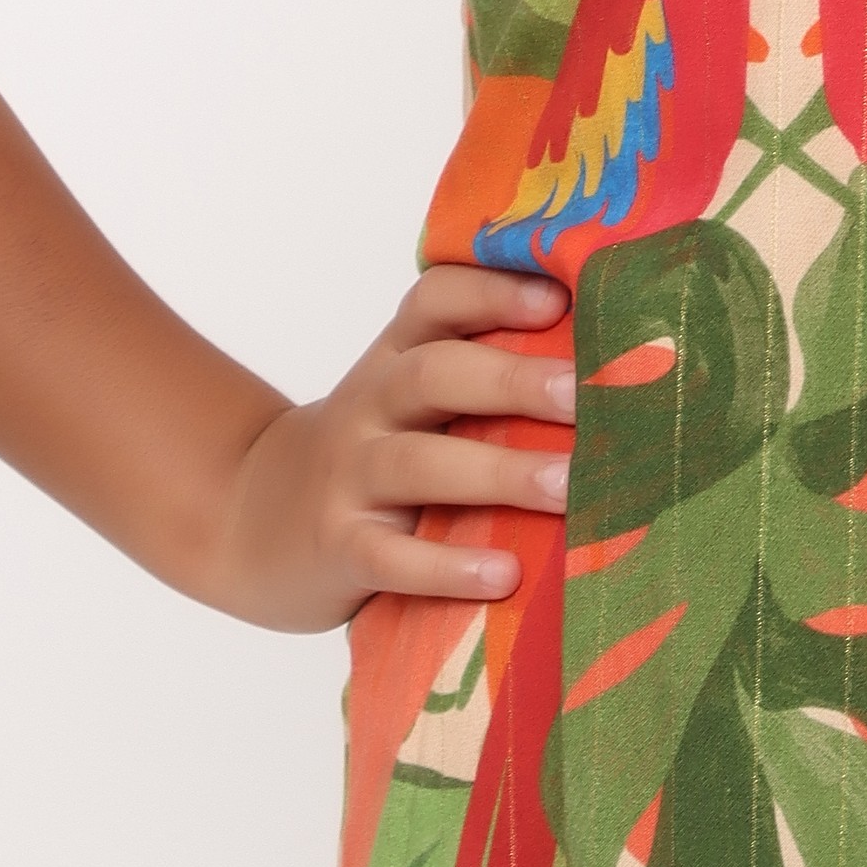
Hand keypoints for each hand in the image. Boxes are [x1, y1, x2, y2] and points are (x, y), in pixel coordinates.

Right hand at [203, 263, 572, 632]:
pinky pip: (391, 557)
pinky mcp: (339, 549)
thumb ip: (484, 375)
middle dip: (513, 380)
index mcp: (396, 358)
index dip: (492, 292)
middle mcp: (369, 405)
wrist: (249, 519)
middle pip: (433, 374)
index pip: (435, 300)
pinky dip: (447, 566)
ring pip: (418, 464)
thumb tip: (616, 367)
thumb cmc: (371, 453)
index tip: (558, 297)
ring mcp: (349, 478)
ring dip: (499, 473)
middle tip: (586, 394)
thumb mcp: (409, 399)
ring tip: (570, 487)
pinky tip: (503, 574)